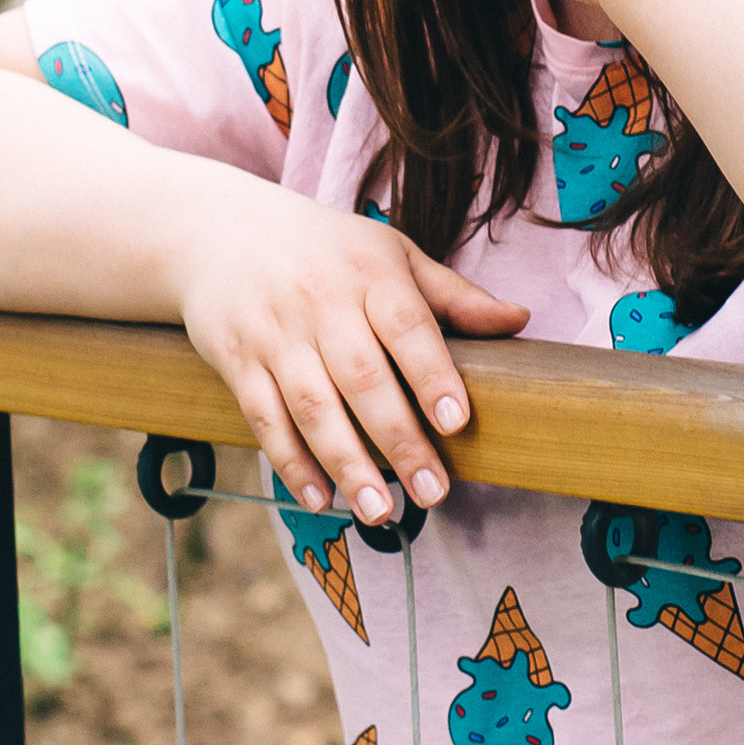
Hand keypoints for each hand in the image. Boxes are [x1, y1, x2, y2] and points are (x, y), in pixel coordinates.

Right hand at [172, 175, 526, 522]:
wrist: (223, 232)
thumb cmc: (328, 251)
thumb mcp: (391, 255)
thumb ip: (451, 295)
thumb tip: (520, 319)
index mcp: (370, 273)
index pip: (406, 325)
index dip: (432, 373)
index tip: (457, 422)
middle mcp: (321, 302)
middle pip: (362, 377)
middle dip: (399, 440)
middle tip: (433, 493)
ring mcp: (275, 333)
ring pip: (313, 406)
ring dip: (347, 464)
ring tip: (380, 512)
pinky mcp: (237, 360)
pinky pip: (264, 417)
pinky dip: (290, 462)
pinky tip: (319, 498)